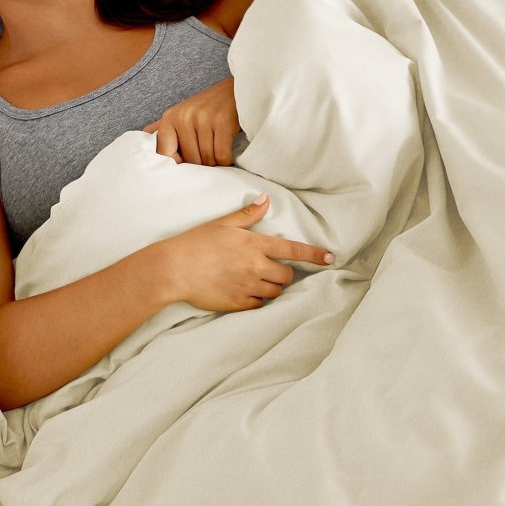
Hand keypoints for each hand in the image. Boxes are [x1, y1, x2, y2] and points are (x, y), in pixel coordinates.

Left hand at [144, 76, 239, 164]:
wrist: (234, 90)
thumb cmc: (206, 108)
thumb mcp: (181, 115)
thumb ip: (162, 131)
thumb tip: (141, 144)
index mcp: (169, 118)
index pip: (165, 155)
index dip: (177, 166)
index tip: (187, 168)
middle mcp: (183, 117)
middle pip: (190, 160)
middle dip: (201, 165)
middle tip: (208, 158)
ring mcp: (202, 118)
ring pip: (207, 159)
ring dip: (215, 163)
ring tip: (218, 154)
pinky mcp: (222, 122)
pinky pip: (222, 155)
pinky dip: (227, 159)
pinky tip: (227, 154)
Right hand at [158, 195, 333, 312]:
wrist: (174, 269)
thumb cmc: (195, 243)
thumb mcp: (221, 224)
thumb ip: (247, 215)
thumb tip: (265, 200)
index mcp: (254, 244)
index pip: (292, 250)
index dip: (314, 255)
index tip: (330, 258)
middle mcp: (255, 266)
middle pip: (286, 276)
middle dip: (282, 274)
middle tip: (268, 270)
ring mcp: (247, 287)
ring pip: (274, 292)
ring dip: (270, 288)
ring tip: (253, 281)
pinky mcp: (238, 303)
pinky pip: (258, 305)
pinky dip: (256, 300)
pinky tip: (243, 292)